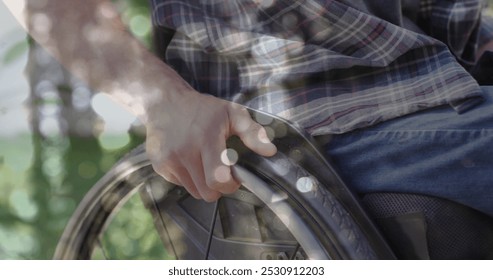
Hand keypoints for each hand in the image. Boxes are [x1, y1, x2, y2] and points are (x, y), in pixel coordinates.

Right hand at [145, 91, 276, 201]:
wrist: (164, 102)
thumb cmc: (203, 109)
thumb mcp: (232, 113)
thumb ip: (252, 132)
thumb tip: (270, 151)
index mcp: (206, 138)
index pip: (218, 179)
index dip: (230, 185)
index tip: (234, 177)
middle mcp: (184, 151)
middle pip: (207, 192)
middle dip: (218, 187)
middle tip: (221, 171)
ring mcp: (169, 160)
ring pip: (194, 192)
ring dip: (204, 184)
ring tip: (205, 164)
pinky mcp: (159, 165)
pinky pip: (181, 184)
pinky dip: (189, 179)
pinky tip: (190, 160)